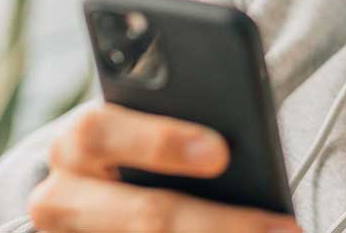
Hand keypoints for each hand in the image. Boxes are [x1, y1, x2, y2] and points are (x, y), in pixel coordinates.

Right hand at [28, 102, 301, 232]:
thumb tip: (231, 148)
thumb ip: (180, 125)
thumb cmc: (140, 142)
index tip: (218, 153)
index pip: (105, 133)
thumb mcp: (145, 123)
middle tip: (280, 228)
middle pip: (146, 214)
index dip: (162, 142)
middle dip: (219, 223)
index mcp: (81, 140)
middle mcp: (65, 197)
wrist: (92, 187)